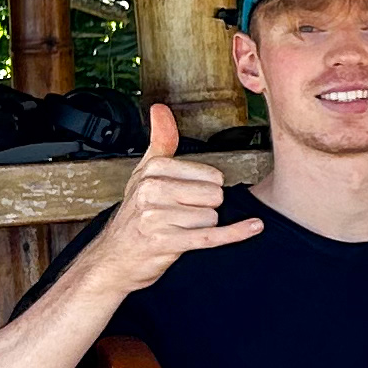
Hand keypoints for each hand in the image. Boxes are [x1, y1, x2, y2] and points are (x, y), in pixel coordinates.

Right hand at [91, 104, 263, 291]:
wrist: (114, 259)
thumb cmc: (135, 216)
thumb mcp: (143, 174)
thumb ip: (160, 141)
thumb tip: (160, 109)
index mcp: (153, 170)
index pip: (211, 175)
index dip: (206, 188)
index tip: (187, 196)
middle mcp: (153, 190)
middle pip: (214, 196)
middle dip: (205, 209)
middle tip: (181, 216)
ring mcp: (158, 217)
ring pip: (212, 218)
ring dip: (202, 228)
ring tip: (178, 230)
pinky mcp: (166, 243)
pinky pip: (211, 236)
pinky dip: (235, 233)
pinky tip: (254, 227)